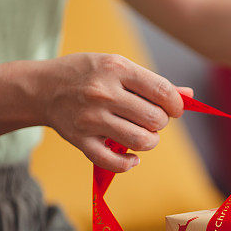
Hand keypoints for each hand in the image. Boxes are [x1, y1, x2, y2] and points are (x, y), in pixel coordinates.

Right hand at [30, 53, 191, 171]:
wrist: (41, 88)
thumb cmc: (87, 74)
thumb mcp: (117, 67)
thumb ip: (152, 82)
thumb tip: (189, 96)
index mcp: (116, 69)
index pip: (162, 91)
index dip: (176, 105)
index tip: (174, 109)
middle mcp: (104, 93)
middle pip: (155, 119)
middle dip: (160, 123)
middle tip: (151, 120)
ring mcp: (91, 119)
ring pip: (141, 141)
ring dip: (149, 142)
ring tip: (143, 135)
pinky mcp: (80, 141)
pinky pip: (114, 162)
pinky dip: (129, 163)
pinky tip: (131, 157)